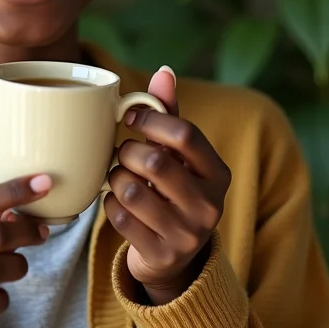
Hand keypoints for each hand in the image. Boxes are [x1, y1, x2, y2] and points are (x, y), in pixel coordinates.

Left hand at [104, 68, 230, 304]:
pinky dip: (110, 204)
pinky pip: (119, 217)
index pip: (185, 134)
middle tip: (123, 152)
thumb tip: (164, 71)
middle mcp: (209, 206)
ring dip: (116, 178)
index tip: (130, 118)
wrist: (173, 256)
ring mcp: (186, 235)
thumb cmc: (172, 188)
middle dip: (127, 151)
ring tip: (121, 177)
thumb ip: (170, 113)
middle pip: (154, 161)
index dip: (150, 119)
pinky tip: (118, 203)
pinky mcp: (161, 255)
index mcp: (218, 174)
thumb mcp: (179, 154)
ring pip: (132, 190)